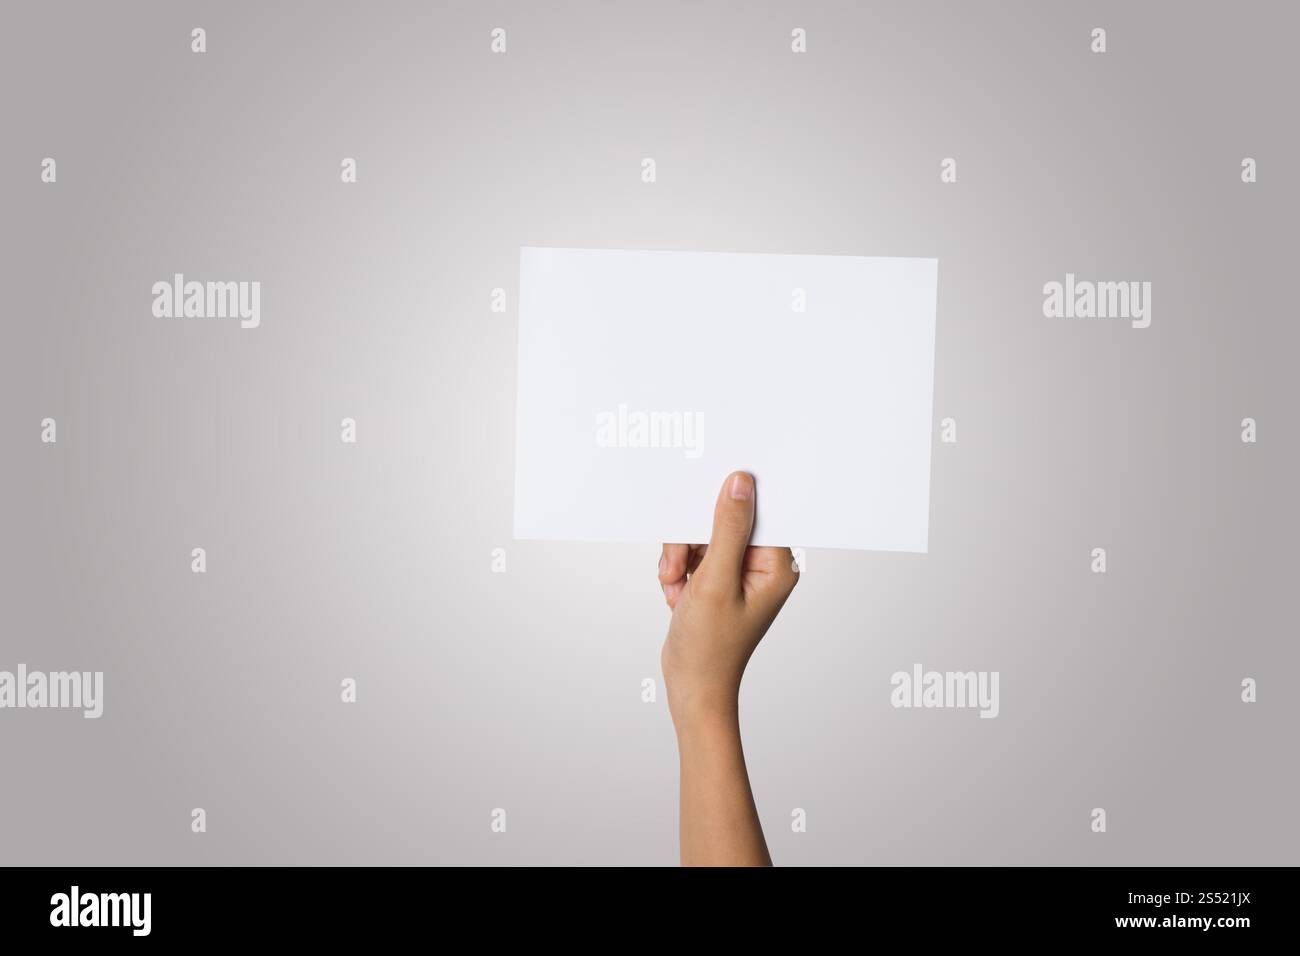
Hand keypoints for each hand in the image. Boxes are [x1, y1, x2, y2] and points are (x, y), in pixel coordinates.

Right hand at [658, 471, 798, 726]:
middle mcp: (762, 566)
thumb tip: (740, 483)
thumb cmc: (710, 647)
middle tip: (677, 567)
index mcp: (776, 565)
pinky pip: (693, 553)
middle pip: (723, 521)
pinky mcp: (718, 578)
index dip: (726, 504)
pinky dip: (678, 569)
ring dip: (680, 557)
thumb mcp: (715, 581)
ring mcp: (739, 572)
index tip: (700, 506)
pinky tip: (677, 593)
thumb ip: (728, 529)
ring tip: (675, 585)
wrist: (691, 686)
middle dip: (691, 541)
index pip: (756, 512)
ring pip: (702, 536)